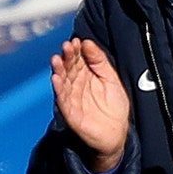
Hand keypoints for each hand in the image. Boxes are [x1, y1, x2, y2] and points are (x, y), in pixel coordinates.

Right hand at [51, 37, 129, 172]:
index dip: (75, 49)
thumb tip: (87, 42)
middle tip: (67, 46)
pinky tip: (56, 79)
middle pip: (68, 67)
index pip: (77, 59)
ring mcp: (71, 98)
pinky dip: (58, 89)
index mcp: (85, 74)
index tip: (76, 41)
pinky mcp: (70, 112)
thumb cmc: (113, 105)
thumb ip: (100, 61)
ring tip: (56, 59)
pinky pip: (62, 99)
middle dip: (67, 57)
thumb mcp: (111, 78)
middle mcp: (76, 84)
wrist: (117, 133)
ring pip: (62, 81)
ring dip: (58, 70)